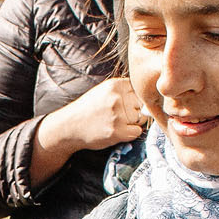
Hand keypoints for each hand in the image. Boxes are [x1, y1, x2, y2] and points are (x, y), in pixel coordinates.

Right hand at [32, 76, 146, 180]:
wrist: (70, 126)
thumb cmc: (88, 109)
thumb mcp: (104, 91)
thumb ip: (123, 91)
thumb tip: (148, 97)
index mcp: (115, 85)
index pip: (139, 90)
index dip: (135, 99)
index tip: (125, 105)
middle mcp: (117, 98)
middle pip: (142, 104)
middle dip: (135, 111)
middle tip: (119, 116)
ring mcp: (117, 115)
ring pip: (141, 118)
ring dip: (133, 123)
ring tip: (117, 123)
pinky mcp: (117, 131)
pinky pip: (137, 132)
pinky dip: (130, 133)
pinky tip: (118, 131)